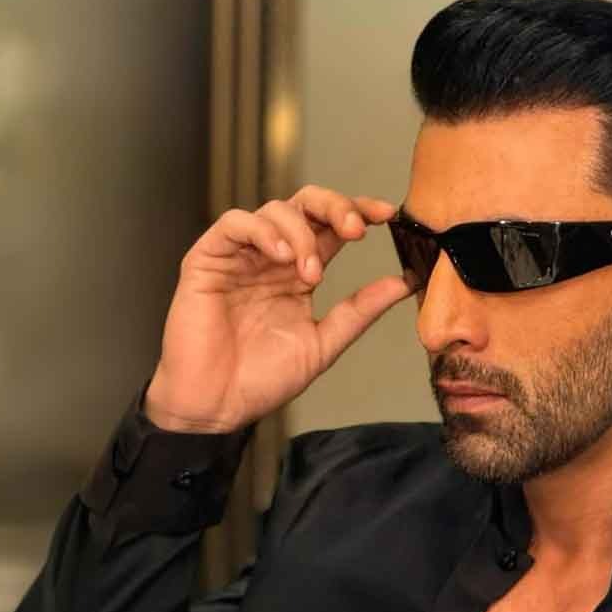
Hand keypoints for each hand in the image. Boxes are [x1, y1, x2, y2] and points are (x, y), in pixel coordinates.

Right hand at [144, 185, 412, 432]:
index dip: (358, 211)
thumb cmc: (262, 379)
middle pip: (307, 205)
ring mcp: (240, 256)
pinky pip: (234, 224)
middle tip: (357, 229)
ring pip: (275, 209)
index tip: (387, 215)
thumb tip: (404, 283)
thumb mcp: (324, 343)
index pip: (332, 226)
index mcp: (300, 272)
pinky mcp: (207, 259)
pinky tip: (281, 256)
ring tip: (310, 272)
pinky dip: (263, 231)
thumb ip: (360, 310)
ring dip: (302, 233)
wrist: (217, 406)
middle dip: (336, 207)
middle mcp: (272, 257)